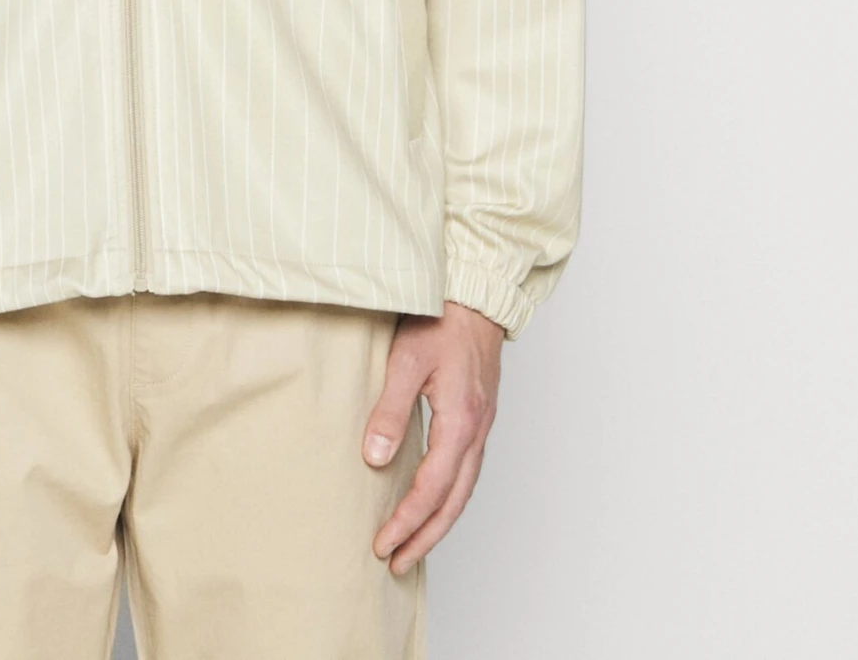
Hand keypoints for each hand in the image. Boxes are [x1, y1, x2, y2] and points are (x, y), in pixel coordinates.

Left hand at [363, 300, 504, 572]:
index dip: (407, 521)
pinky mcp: (478, 416)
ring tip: (412, 545)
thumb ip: (391, 410)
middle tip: (397, 563)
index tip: (383, 545)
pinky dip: (450, 497)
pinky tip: (433, 501)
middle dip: (425, 537)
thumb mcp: (406, 360)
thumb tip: (376, 459)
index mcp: (460, 421)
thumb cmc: (440, 318)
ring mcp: (481, 425)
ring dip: (438, 522)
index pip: (432, 488)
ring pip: (464, 490)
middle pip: (454, 502)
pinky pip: (467, 471)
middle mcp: (476, 430)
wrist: (475, 294)